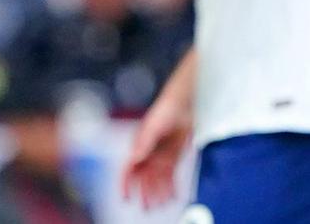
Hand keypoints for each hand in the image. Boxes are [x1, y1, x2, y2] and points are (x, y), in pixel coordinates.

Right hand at [120, 95, 192, 209]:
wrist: (185, 102)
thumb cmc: (166, 108)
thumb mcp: (153, 125)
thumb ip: (143, 141)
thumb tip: (134, 156)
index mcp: (139, 145)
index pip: (128, 168)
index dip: (124, 183)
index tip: (124, 196)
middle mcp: (149, 152)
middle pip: (143, 177)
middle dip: (143, 192)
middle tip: (146, 207)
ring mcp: (161, 154)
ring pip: (157, 179)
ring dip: (157, 192)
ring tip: (160, 204)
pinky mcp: (174, 155)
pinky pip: (170, 175)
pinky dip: (170, 186)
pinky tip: (173, 196)